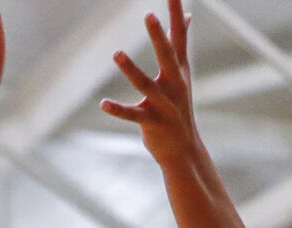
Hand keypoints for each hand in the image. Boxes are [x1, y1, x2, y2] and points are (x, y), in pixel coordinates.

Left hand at [100, 0, 198, 168]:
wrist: (184, 150)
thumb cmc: (179, 107)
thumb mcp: (182, 74)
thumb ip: (180, 44)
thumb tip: (187, 16)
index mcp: (179, 71)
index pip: (179, 37)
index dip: (176, 14)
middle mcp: (174, 85)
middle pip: (166, 56)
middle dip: (158, 36)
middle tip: (149, 15)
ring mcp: (164, 105)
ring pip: (145, 84)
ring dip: (131, 70)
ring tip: (116, 53)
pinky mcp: (152, 123)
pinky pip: (132, 115)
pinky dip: (118, 110)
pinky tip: (103, 104)